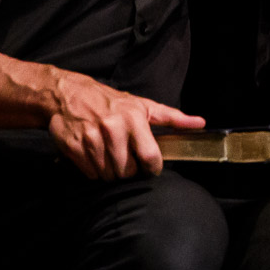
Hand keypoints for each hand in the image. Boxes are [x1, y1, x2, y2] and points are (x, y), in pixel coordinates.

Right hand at [46, 71, 205, 179]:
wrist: (69, 94)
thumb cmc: (110, 101)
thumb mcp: (143, 105)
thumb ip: (172, 118)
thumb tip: (200, 123)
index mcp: (133, 118)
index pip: (150, 157)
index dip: (152, 168)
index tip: (150, 168)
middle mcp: (113, 128)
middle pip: (128, 171)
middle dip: (129, 170)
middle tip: (125, 158)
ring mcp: (91, 138)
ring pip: (109, 175)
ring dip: (111, 172)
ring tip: (109, 155)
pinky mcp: (74, 147)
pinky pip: (91, 173)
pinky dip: (94, 170)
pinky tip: (95, 155)